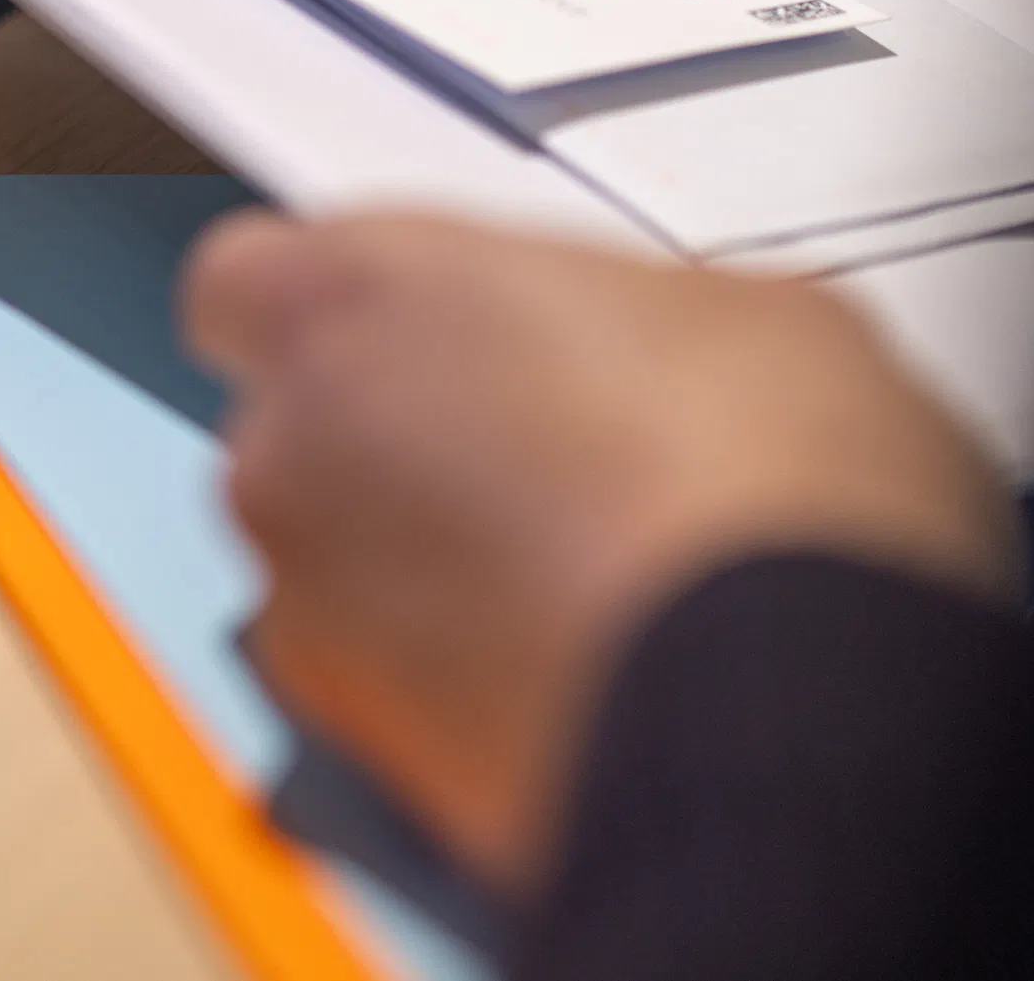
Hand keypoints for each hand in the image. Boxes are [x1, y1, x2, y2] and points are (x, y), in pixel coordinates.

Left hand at [182, 212, 1018, 898]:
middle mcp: (288, 460)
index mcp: (350, 301)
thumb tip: (649, 356)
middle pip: (296, 433)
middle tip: (548, 448)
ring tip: (588, 576)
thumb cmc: (752, 488)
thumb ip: (612, 314)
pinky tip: (584, 670)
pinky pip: (387, 692)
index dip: (344, 308)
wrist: (785, 718)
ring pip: (337, 572)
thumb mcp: (733, 310)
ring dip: (425, 571)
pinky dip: (455, 683)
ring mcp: (313, 624)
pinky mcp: (362, 757)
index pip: (248, 277)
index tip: (434, 322)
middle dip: (399, 442)